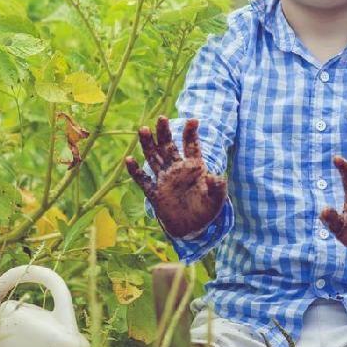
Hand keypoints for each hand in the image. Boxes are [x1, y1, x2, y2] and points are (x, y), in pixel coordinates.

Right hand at [124, 116, 226, 237]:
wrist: (193, 228)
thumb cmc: (206, 210)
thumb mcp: (217, 199)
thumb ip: (217, 187)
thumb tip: (215, 177)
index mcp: (194, 168)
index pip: (191, 146)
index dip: (191, 133)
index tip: (193, 120)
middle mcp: (177, 170)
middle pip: (169, 147)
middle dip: (165, 133)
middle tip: (162, 118)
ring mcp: (165, 180)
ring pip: (154, 158)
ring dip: (149, 145)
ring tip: (144, 129)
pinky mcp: (155, 194)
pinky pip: (144, 181)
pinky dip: (136, 172)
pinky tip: (128, 160)